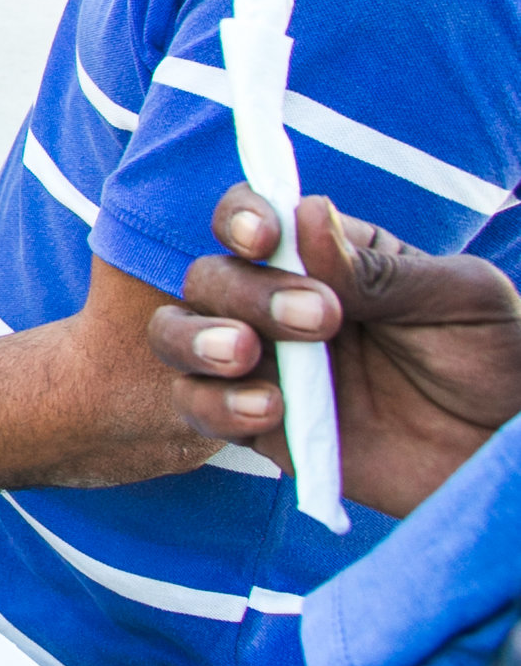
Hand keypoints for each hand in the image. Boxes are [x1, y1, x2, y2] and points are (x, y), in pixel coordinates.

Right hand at [150, 186, 520, 517]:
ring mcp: (265, 367)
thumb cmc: (497, 359)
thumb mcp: (460, 299)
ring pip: (177, 335)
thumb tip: (306, 214)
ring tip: (244, 355)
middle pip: (210, 277)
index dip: (242, 218)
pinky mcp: (261, 428)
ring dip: (195, 339)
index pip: (253, 219)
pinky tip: (269, 410)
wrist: (507, 451)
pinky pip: (200, 409)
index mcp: (326, 258)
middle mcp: (279, 305)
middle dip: (247, 293)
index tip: (264, 239)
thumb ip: (379, 269)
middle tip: (321, 320)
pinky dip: (216, 405)